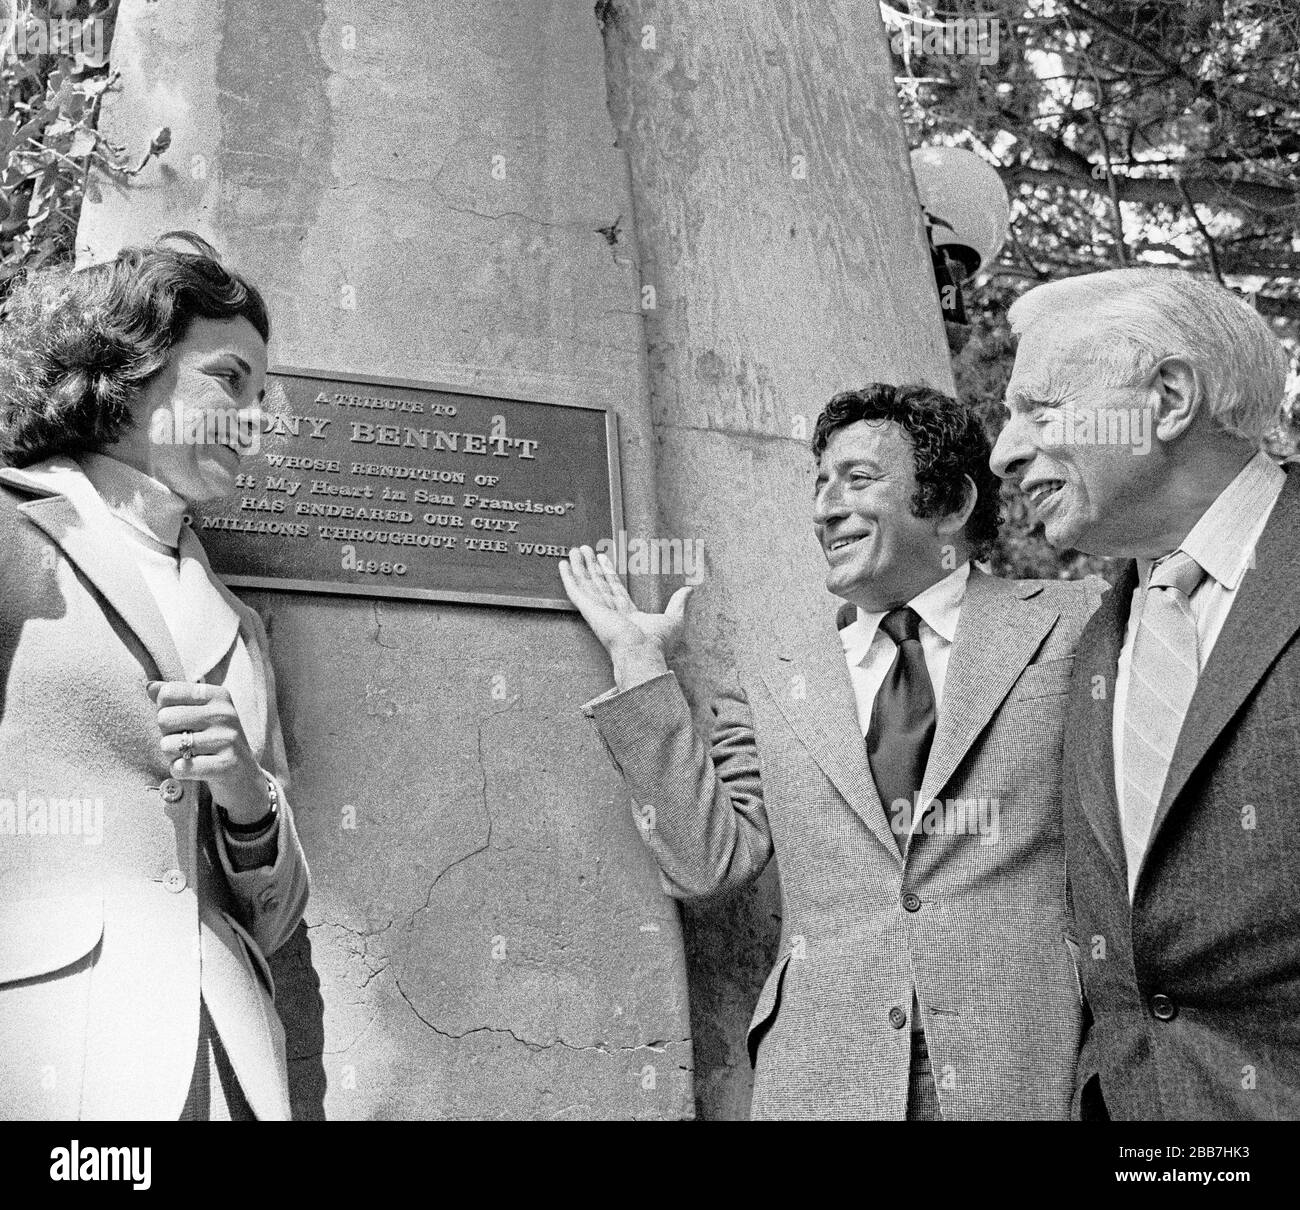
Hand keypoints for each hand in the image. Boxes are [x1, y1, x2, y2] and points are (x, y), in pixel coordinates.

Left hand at [147, 680, 269, 824]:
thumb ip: (174, 698)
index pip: (168, 693)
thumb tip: (149, 687)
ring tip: (190, 756)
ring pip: (169, 744)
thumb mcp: (199, 714)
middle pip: (164, 718)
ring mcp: (228, 739)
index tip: (182, 721)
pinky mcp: (226, 764)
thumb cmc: (213, 741)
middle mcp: (225, 713)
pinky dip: (180, 771)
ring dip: (172, 755)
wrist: (243, 776)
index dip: (165, 710)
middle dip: (167, 734)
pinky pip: (180, 767)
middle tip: (185, 742)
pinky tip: (194, 770)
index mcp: (218, 695)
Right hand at [559, 546, 692, 687]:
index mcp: (627, 614)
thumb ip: (679, 603)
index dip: (608, 572)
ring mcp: (598, 610)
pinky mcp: (589, 610)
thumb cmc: (656, 643)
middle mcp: (610, 612)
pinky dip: (568, 578)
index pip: (614, 588)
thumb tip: (690, 590)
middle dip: (591, 567)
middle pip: (598, 583)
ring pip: (586, 583)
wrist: (643, 653)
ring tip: (573, 550)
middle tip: (584, 550)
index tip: (602, 558)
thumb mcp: (674, 618)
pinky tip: (563, 566)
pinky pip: (576, 591)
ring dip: (579, 567)